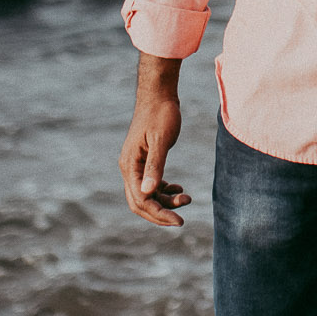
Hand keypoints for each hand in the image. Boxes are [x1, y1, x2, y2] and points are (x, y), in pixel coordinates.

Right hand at [120, 54, 191, 225]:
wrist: (159, 94)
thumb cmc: (161, 114)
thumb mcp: (161, 140)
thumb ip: (155, 166)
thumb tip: (148, 193)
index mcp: (130, 165)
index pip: (140, 200)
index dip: (158, 214)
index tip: (180, 221)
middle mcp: (129, 167)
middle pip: (140, 202)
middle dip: (160, 213)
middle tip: (182, 219)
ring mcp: (136, 165)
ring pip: (147, 194)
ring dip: (165, 202)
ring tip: (187, 198)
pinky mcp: (144, 160)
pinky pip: (151, 184)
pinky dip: (164, 191)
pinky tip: (179, 190)